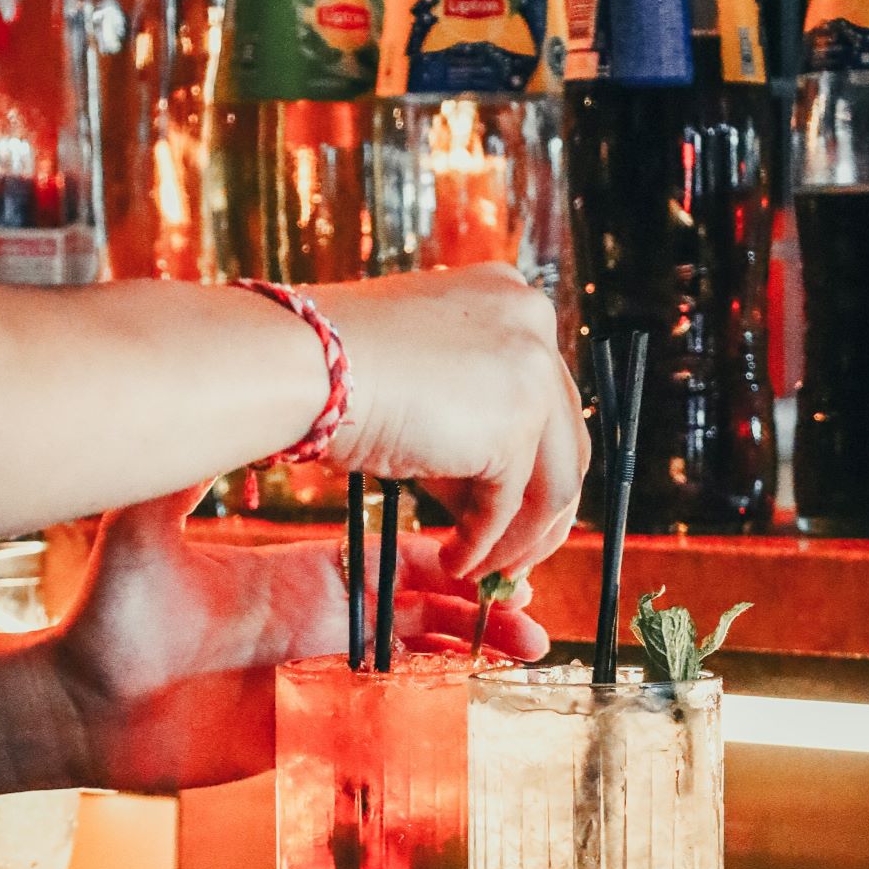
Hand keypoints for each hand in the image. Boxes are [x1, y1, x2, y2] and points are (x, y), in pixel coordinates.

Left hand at [29, 491, 546, 794]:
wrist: (82, 705)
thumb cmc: (109, 622)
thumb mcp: (142, 535)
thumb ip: (173, 479)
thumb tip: (181, 403)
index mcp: (305, 574)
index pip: (398, 557)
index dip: (454, 550)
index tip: (499, 536)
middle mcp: (324, 620)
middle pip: (429, 606)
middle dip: (486, 596)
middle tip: (534, 594)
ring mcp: (321, 672)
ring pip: (422, 659)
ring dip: (477, 649)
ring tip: (532, 642)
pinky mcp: (310, 721)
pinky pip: (389, 711)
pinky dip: (437, 699)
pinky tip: (478, 689)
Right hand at [311, 265, 589, 580]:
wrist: (304, 365)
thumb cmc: (335, 371)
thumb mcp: (420, 383)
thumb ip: (468, 422)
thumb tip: (488, 496)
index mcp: (509, 297)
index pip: (544, 396)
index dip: (530, 462)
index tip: (511, 507)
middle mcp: (533, 321)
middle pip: (564, 440)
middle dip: (540, 512)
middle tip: (512, 556)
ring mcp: (533, 371)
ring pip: (554, 482)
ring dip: (520, 539)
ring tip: (483, 571)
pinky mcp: (516, 424)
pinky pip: (510, 505)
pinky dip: (484, 543)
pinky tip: (456, 562)